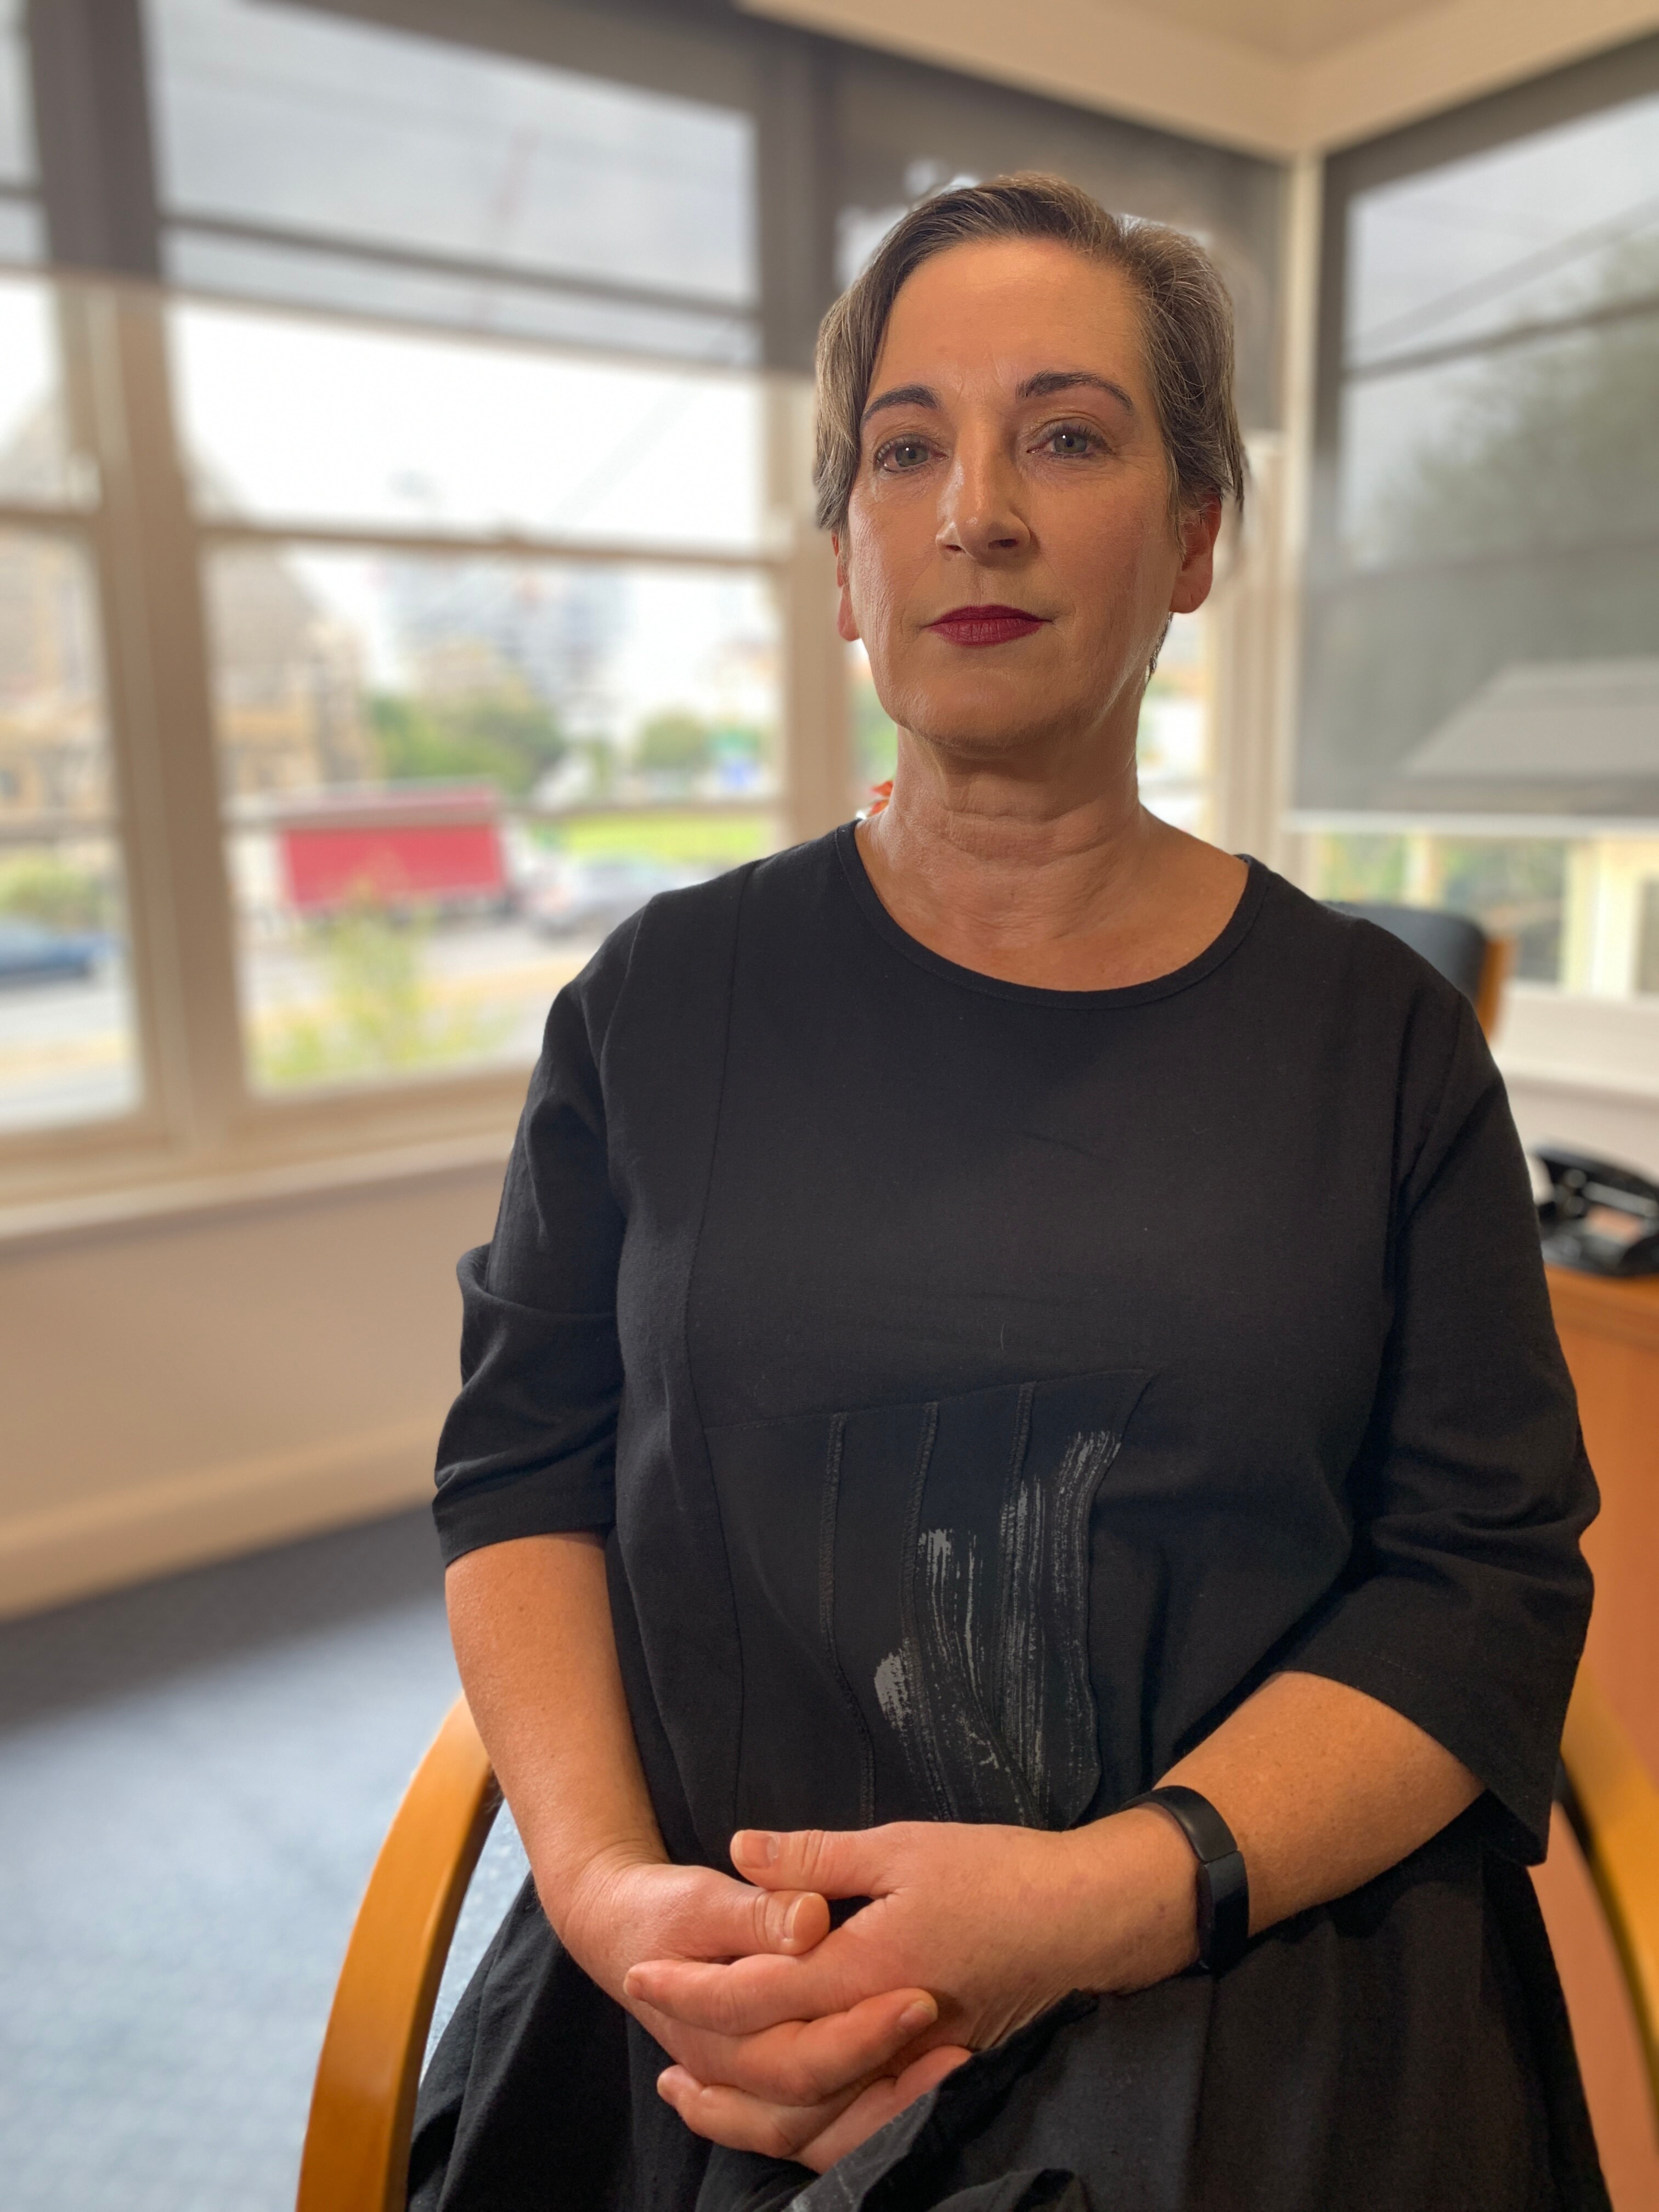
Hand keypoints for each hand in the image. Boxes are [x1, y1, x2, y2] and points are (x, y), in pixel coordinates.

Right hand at [556, 1846, 947, 2114]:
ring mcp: (747, 2090)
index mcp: (710, 2025)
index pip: (800, 2049)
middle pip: (812, 2097)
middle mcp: (730, 2072)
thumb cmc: (666, 1911)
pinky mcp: (769, 2092)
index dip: (859, 2029)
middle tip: (953, 2036)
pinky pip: (821, 2133)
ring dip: (888, 2107)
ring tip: (956, 2068)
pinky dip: (871, 2120)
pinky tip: (926, 2089)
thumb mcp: (705, 1899)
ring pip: (820, 2131)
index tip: (924, 1998)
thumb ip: (761, 1912)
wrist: (623, 1937)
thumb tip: (811, 1919)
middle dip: (884, 2072)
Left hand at [632, 1811, 1197, 2167]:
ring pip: (808, 2121)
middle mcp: (882, 2034)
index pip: (757, 1992)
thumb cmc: (995, 1872)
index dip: (691, 1986)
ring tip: (685, 2091)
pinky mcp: (929, 2080)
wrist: (1082, 1919)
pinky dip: (802, 2133)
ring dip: (738, 2110)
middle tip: (646, 2019)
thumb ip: (815, 1859)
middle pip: (769, 2069)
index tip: (639, 1970)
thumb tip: (739, 1849)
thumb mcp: (900, 1846)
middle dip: (699, 2047)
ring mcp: (908, 2068)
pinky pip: (854, 2131)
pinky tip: (774, 2114)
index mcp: (867, 1969)